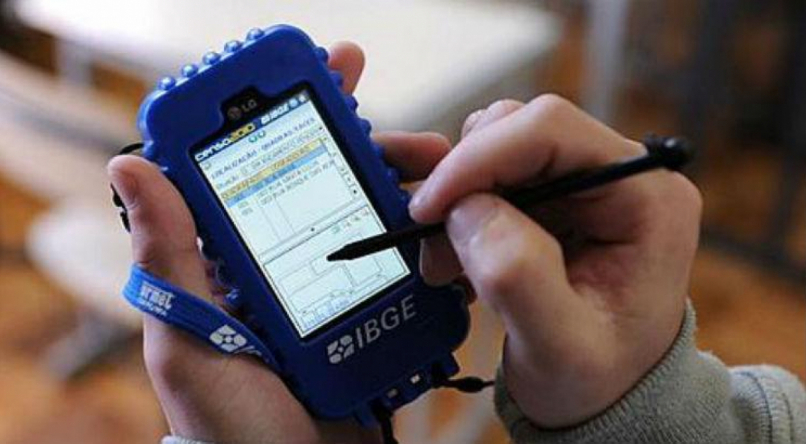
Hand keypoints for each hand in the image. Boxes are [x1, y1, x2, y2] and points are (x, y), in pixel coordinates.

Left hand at [107, 42, 451, 443]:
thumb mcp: (188, 344)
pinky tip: (452, 236)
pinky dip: (432, 251)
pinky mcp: (376, 326)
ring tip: (445, 185)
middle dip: (374, 153)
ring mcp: (338, 298)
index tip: (325, 82)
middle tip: (417, 140)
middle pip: (333, 192)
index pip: (264, 176)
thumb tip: (132, 168)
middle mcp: (291, 273)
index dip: (293, 124)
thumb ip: (168, 261)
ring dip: (412, 197)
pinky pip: (408, 277)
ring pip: (377, 227)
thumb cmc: (232, 429)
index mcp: (239, 267)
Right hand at [409, 96, 701, 427]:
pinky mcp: (553, 197)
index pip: (552, 130)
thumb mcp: (562, 347)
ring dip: (458, 198)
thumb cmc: (600, 378)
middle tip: (434, 243)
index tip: (431, 207)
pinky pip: (490, 176)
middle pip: (518, 130)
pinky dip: (459, 210)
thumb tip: (469, 211)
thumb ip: (519, 277)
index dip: (480, 157)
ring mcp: (583, 182)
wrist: (605, 397)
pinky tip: (457, 257)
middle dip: (463, 181)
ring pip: (496, 148)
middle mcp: (618, 174)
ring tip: (449, 262)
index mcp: (646, 198)